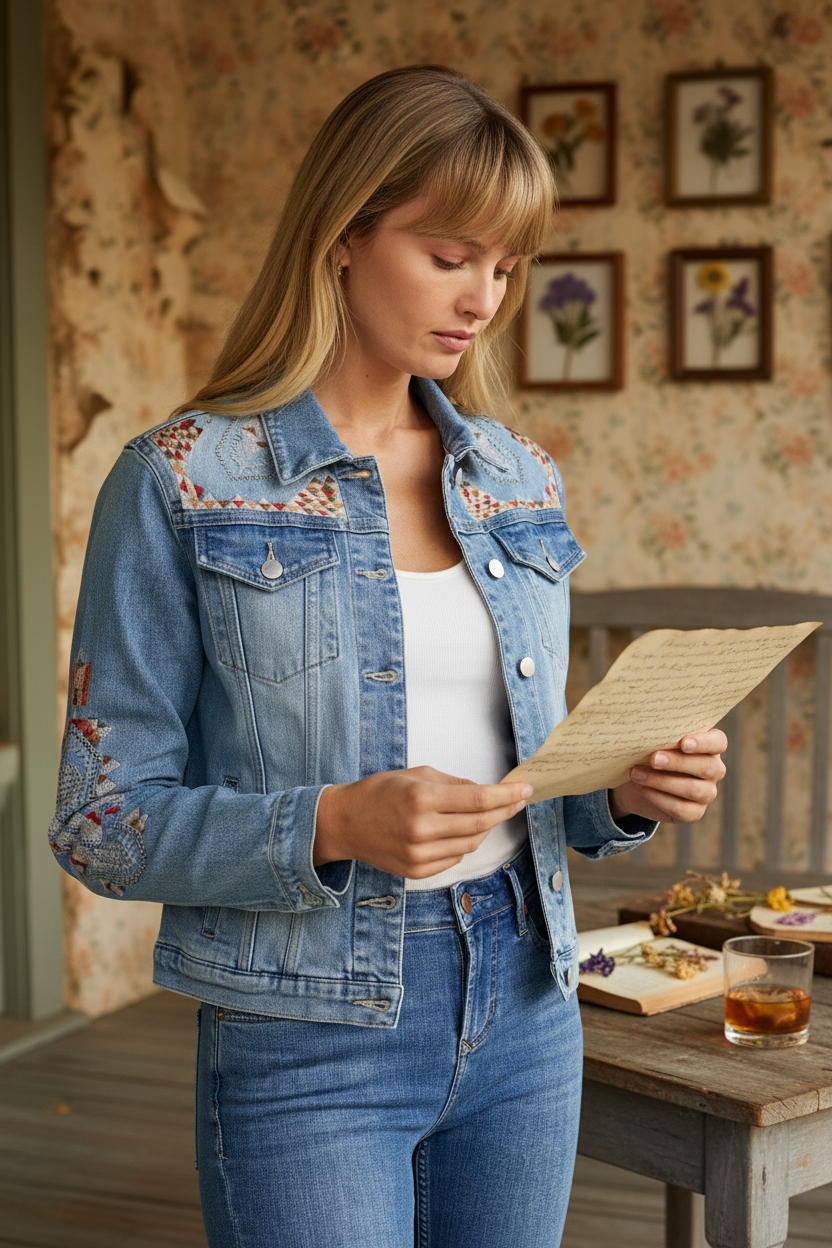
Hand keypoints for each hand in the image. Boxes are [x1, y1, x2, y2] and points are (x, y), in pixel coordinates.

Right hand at [314, 766, 532, 878]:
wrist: (344, 823)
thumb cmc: (379, 792)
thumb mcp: (416, 774)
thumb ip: (454, 783)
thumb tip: (486, 791)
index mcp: (422, 799)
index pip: (478, 799)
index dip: (506, 795)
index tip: (525, 789)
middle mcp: (422, 829)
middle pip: (480, 823)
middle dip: (504, 810)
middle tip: (518, 800)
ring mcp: (419, 854)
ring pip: (471, 844)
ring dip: (484, 827)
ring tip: (486, 813)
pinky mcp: (417, 870)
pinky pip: (455, 858)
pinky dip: (464, 843)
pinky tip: (461, 831)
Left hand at [609, 729, 726, 825]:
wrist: (636, 781)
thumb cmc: (649, 752)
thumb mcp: (655, 741)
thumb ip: (661, 735)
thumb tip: (651, 731)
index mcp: (709, 746)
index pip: (718, 741)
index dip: (704, 742)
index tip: (683, 743)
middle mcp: (713, 769)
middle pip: (706, 766)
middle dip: (678, 762)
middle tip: (653, 759)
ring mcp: (707, 792)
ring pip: (693, 789)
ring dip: (662, 781)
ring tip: (637, 774)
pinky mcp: (694, 812)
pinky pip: (681, 808)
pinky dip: (658, 798)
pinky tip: (641, 788)